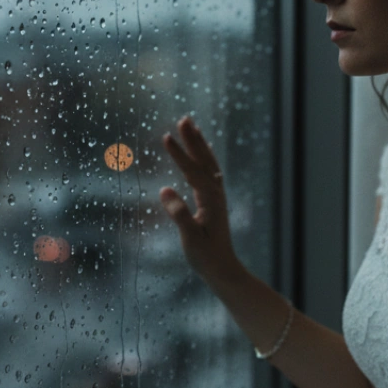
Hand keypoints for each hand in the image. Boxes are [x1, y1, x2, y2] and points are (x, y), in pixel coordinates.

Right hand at [160, 115, 241, 282]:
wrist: (223, 269)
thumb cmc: (205, 256)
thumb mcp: (190, 237)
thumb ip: (179, 213)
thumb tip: (165, 189)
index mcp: (209, 199)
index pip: (192, 170)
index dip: (179, 153)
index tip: (165, 136)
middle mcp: (216, 193)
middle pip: (204, 160)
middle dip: (193, 139)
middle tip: (183, 119)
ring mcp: (217, 196)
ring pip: (208, 163)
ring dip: (199, 144)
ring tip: (191, 126)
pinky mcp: (214, 200)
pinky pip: (209, 171)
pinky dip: (204, 157)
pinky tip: (202, 152)